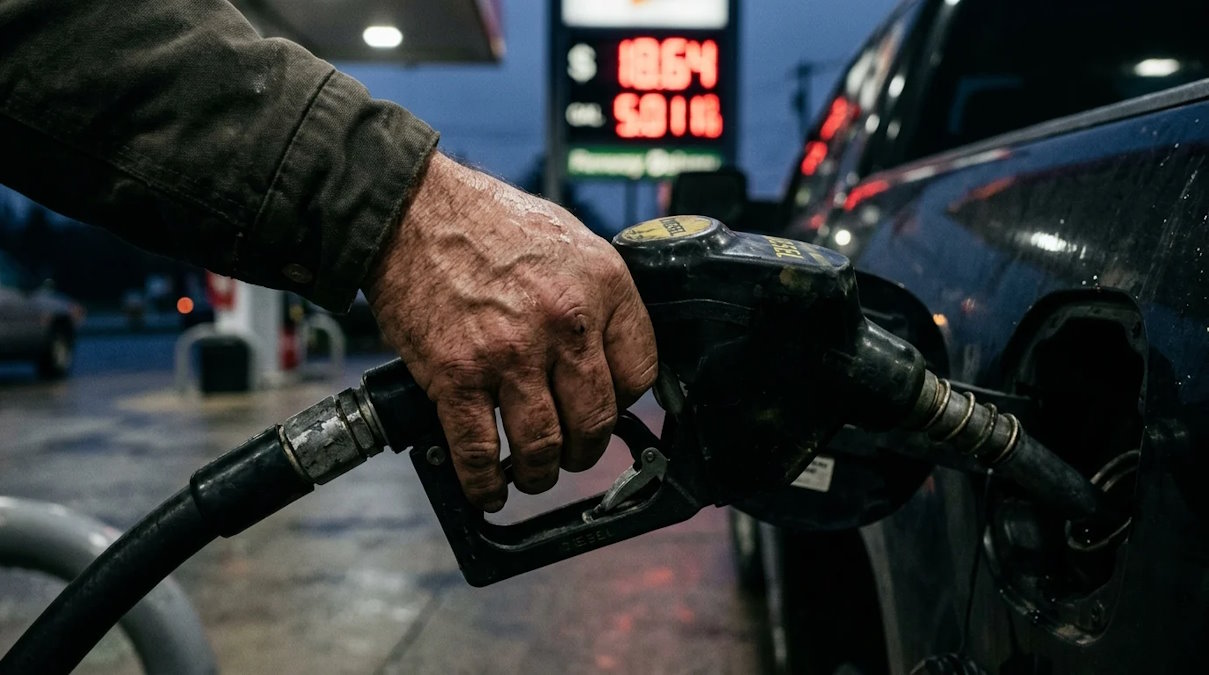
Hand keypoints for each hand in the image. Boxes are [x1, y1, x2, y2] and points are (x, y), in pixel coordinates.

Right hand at [364, 152, 657, 511]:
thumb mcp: (570, 241)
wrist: (411, 211)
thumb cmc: (486, 221)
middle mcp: (564, 324)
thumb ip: (596, 297)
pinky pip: (480, 452)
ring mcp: (511, 355)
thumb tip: (609, 351)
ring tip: (532, 472)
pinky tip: (487, 489)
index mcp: (603, 287)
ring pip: (544, 447)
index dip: (625, 403)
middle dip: (585, 450)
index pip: (640, 373)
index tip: (609, 411)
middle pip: (596, 421)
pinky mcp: (458, 377)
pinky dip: (484, 483)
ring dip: (540, 472)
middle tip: (572, 453)